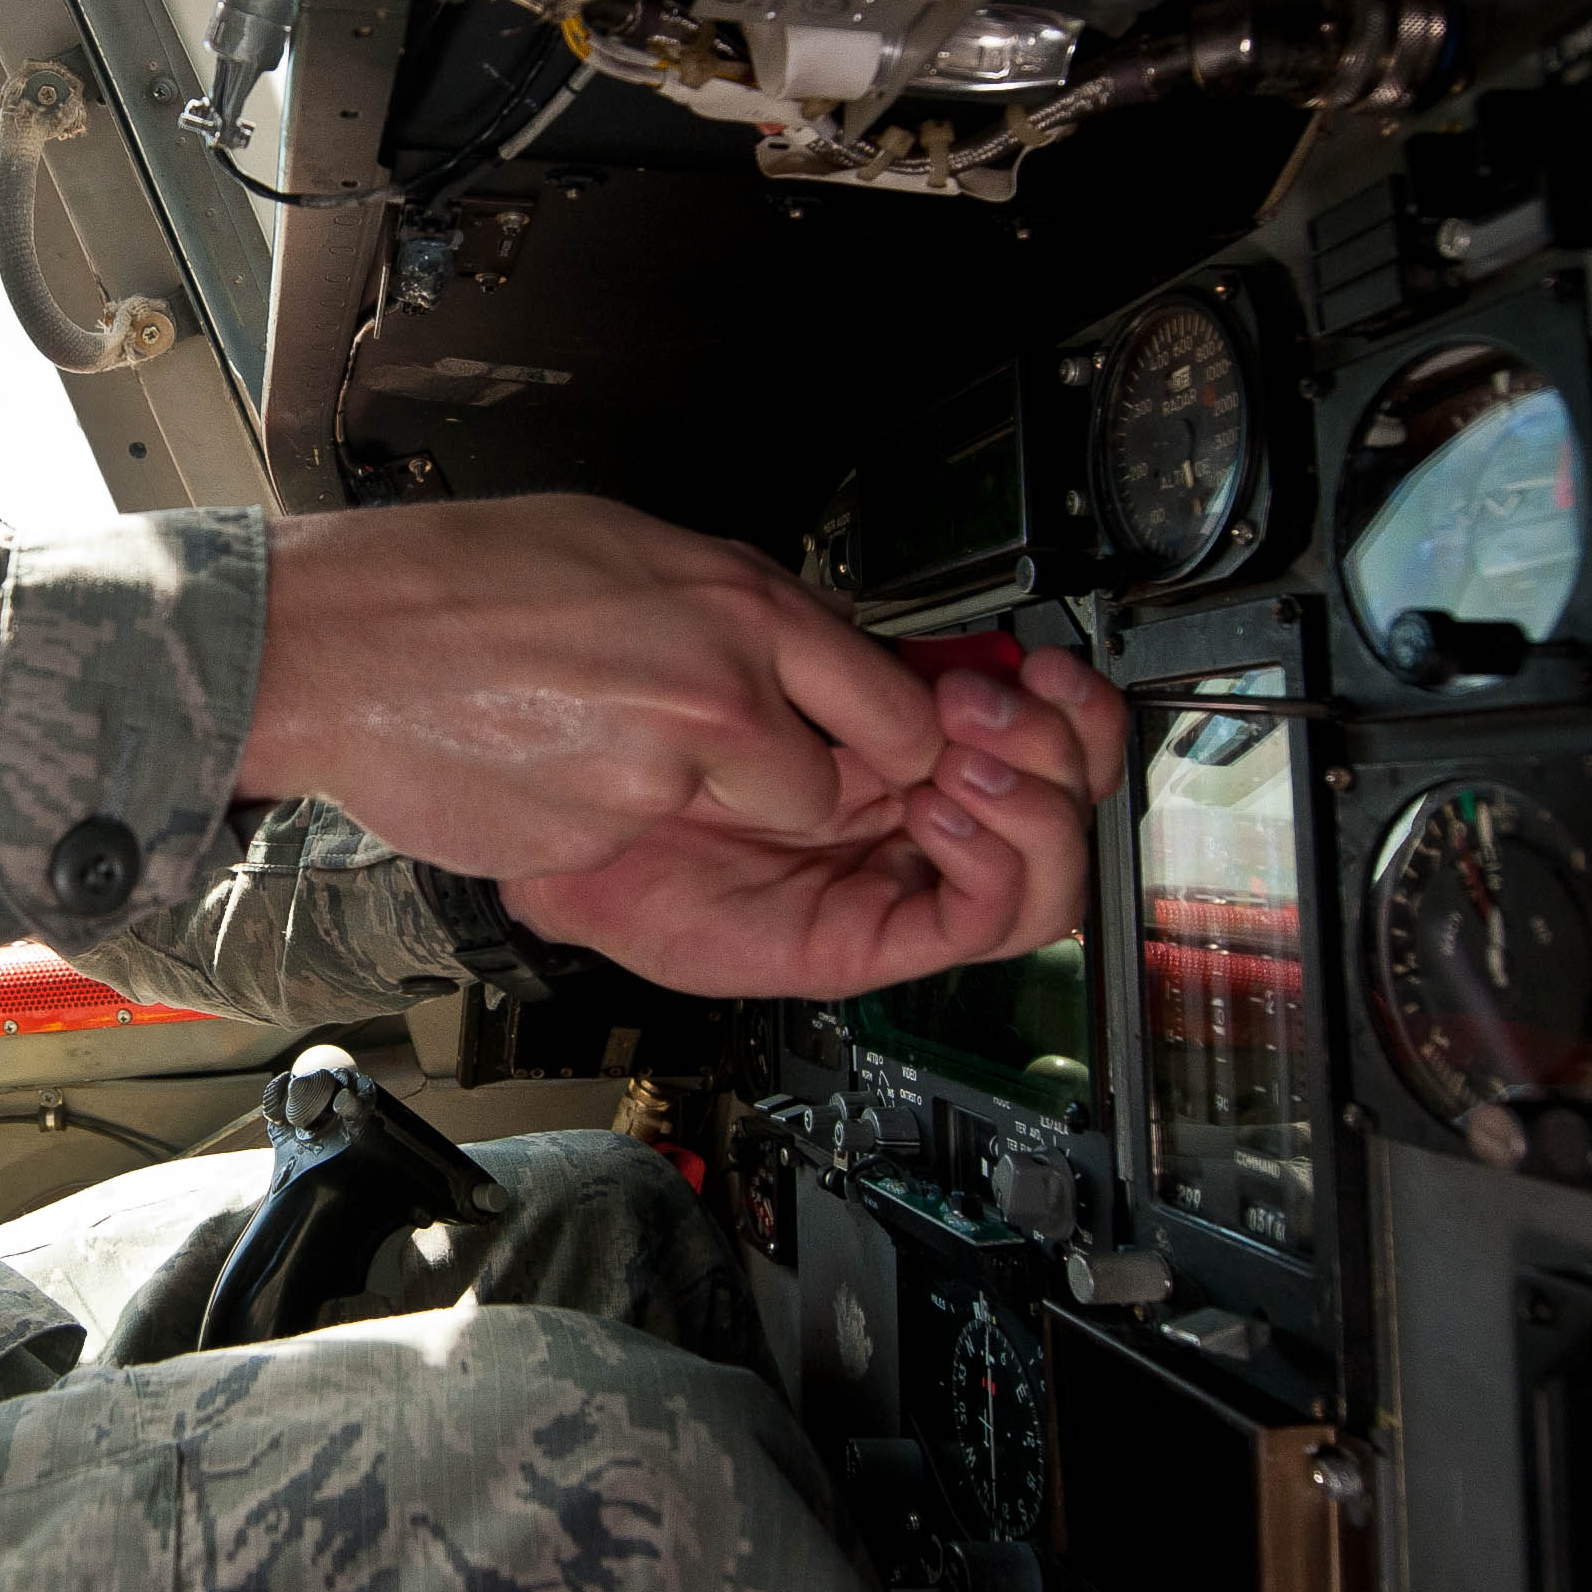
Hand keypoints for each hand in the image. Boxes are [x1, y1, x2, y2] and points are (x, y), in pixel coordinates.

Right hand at [237, 496, 941, 879]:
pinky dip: (606, 819)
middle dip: (792, 788)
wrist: (346, 642)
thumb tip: (797, 646)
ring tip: (600, 740)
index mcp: (742, 607)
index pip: (896, 708)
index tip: (873, 748)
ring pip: (734, 823)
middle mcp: (723, 695)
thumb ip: (733, 607)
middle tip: (719, 752)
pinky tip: (547, 764)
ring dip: (691, 803)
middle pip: (831, 791)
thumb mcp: (634, 547)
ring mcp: (662, 778)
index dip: (888, 740)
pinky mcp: (602, 842)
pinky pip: (640, 845)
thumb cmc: (466, 580)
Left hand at [498, 648, 1128, 999]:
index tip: (1028, 658)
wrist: (530, 780)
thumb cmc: (623, 723)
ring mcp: (884, 881)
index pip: (1033, 739)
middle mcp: (903, 820)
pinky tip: (938, 808)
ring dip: (1032, 801)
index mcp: (892, 749)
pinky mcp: (855, 941)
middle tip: (997, 698)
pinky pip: (973, 921)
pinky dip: (987, 861)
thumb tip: (958, 650)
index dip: (1055, 699)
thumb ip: (861, 668)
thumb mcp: (763, 668)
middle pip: (1059, 804)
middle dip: (1061, 742)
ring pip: (1042, 873)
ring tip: (963, 754)